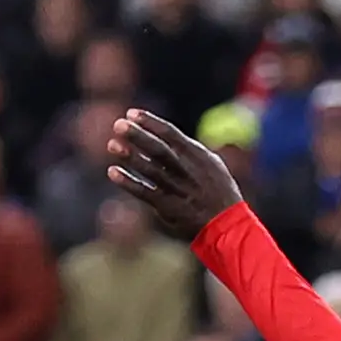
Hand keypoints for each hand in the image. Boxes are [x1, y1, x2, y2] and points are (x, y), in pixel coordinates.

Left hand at [106, 108, 242, 241]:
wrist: (228, 226)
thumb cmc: (220, 193)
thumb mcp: (214, 166)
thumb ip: (191, 150)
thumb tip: (170, 135)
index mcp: (199, 157)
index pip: (171, 134)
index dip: (151, 123)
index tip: (132, 114)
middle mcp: (187, 172)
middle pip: (159, 150)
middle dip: (139, 136)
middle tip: (119, 124)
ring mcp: (178, 190)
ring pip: (151, 170)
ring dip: (131, 157)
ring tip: (112, 145)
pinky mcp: (169, 208)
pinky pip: (145, 193)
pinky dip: (129, 183)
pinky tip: (113, 172)